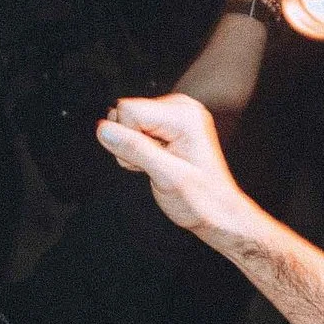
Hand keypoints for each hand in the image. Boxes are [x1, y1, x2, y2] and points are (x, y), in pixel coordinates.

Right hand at [95, 90, 250, 246]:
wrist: (220, 214)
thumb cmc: (202, 200)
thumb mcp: (166, 177)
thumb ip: (134, 149)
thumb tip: (103, 129)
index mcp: (183, 115)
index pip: (127, 110)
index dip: (128, 139)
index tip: (150, 161)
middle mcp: (181, 108)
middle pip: (126, 113)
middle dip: (130, 143)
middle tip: (156, 166)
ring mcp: (176, 114)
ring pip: (128, 123)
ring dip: (134, 149)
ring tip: (159, 166)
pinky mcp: (170, 124)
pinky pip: (137, 129)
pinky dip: (140, 150)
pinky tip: (159, 163)